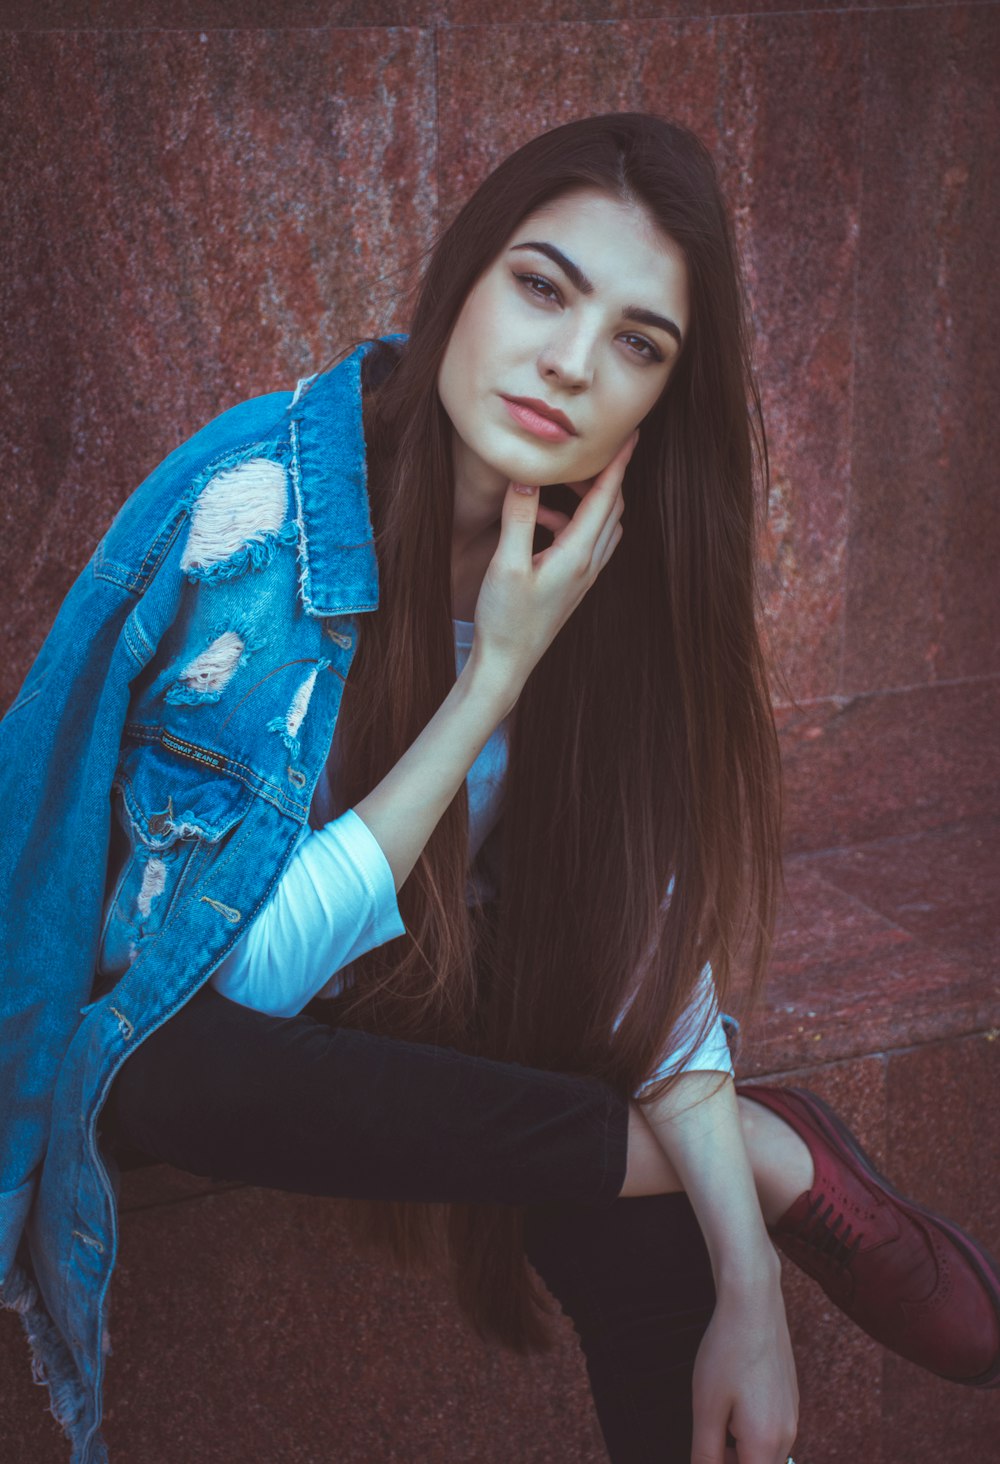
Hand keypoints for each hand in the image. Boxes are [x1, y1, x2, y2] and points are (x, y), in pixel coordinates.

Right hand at [469, 429, 637, 687]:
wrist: (506, 664)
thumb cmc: (505, 618)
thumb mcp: (506, 564)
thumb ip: (519, 518)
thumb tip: (527, 477)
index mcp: (578, 554)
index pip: (606, 497)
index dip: (618, 463)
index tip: (631, 434)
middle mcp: (589, 564)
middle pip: (612, 508)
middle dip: (605, 476)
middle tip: (589, 452)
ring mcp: (584, 577)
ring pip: (603, 526)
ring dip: (589, 501)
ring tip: (555, 489)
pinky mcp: (574, 586)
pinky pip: (588, 543)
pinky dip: (573, 523)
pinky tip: (541, 525)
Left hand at [691, 1269, 797, 1463]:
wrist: (753, 1303)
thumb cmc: (727, 1352)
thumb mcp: (706, 1408)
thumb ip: (707, 1454)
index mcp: (766, 1445)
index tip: (710, 1450)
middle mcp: (787, 1436)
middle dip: (732, 1462)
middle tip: (708, 1439)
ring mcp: (792, 1416)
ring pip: (766, 1453)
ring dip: (740, 1449)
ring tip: (718, 1418)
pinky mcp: (791, 1398)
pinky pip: (772, 1431)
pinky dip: (751, 1431)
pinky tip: (734, 1401)